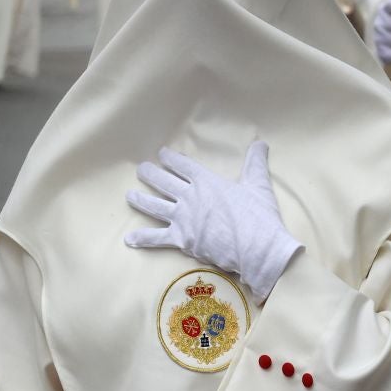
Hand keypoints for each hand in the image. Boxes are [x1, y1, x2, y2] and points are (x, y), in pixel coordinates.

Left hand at [125, 142, 303, 299]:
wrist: (257, 247)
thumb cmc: (259, 216)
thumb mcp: (259, 184)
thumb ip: (255, 162)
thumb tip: (261, 143)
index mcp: (206, 181)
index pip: (183, 165)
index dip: (170, 158)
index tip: (162, 154)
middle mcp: (190, 197)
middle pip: (163, 181)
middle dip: (150, 174)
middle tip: (141, 169)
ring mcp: (183, 218)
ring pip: (155, 206)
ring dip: (140, 200)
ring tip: (129, 195)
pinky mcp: (182, 239)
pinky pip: (157, 238)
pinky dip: (142, 238)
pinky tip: (129, 239)